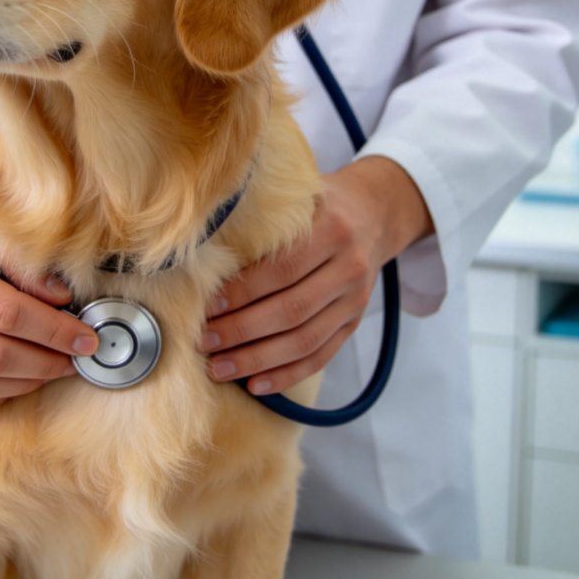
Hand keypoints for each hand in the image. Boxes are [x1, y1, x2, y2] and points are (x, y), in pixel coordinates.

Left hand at [199, 156, 431, 395]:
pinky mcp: (353, 323)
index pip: (282, 270)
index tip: (210, 305)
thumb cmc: (322, 203)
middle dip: (242, 331)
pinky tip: (256, 384)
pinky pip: (321, 356)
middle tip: (204, 341)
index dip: (244, 291)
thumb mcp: (301, 194)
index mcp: (332, 230)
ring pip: (304, 340)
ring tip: (219, 368)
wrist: (375, 214)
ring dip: (258, 360)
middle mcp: (348, 268)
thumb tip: (207, 235)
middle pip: (291, 310)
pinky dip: (287, 374)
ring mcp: (354, 301)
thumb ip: (266, 212)